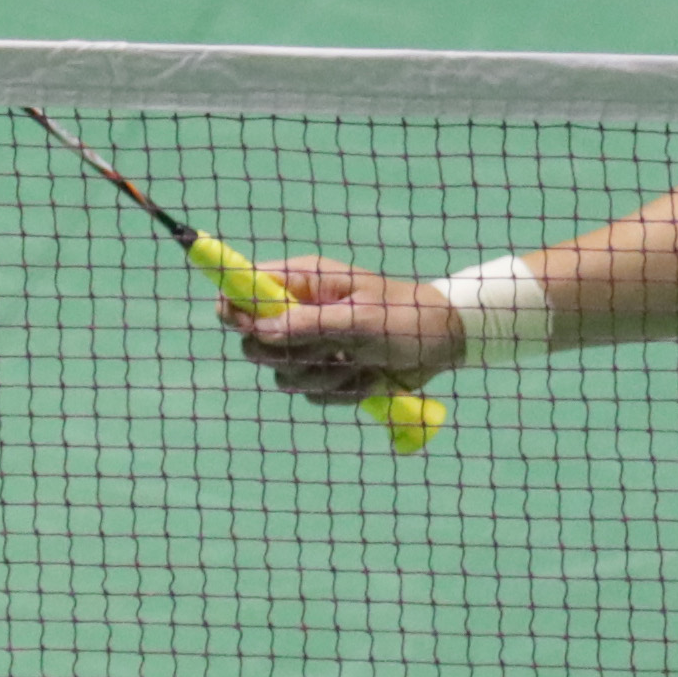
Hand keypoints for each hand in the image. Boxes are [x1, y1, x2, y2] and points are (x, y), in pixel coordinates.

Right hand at [241, 254, 463, 403]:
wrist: (443, 344)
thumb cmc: (407, 317)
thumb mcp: (362, 318)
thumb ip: (310, 324)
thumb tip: (261, 331)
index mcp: (305, 282)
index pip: (246, 288)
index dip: (235, 307)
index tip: (243, 326)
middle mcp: (300, 312)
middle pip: (255, 341)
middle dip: (288, 355)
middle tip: (325, 351)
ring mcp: (311, 345)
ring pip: (283, 374)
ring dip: (324, 377)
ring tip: (359, 364)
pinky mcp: (325, 374)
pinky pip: (311, 394)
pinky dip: (341, 392)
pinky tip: (368, 378)